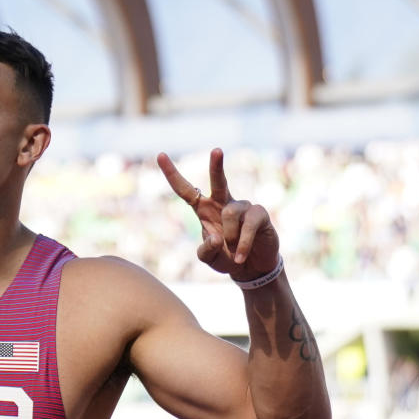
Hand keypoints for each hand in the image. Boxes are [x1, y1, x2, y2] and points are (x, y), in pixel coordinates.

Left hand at [157, 148, 279, 280]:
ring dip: (230, 237)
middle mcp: (222, 203)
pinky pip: (248, 226)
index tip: (160, 155)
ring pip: (230, 213)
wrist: (252, 268)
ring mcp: (242, 207)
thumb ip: (206, 250)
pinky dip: (243, 244)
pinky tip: (241, 255)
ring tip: (233, 251)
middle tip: (217, 150)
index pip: (185, 190)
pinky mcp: (259, 214)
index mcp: (204, 210)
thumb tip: (216, 237)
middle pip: (218, 181)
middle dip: (217, 166)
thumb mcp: (209, 258)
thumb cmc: (226, 257)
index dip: (172, 174)